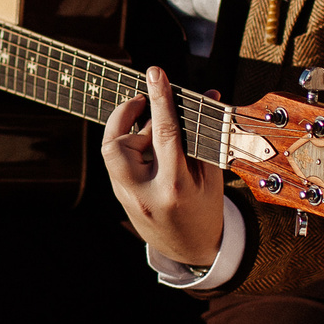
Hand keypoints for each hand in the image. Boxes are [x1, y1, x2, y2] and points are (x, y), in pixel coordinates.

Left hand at [100, 67, 224, 266]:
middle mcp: (144, 193)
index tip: (155, 73)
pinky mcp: (119, 197)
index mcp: (174, 186)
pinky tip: (148, 147)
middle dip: (125, 117)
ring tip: (154, 131)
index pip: (165, 133)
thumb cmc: (205, 209)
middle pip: (117, 144)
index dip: (159, 99)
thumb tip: (207, 93)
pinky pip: (117, 162)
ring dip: (130, 133)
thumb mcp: (211, 174)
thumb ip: (204, 135)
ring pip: (112, 152)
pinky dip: (131, 147)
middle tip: (142, 102)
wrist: (190, 250)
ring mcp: (127, 198)